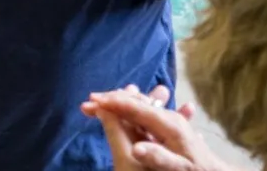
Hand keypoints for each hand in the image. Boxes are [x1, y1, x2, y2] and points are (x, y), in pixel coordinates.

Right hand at [80, 88, 224, 170]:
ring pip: (137, 106)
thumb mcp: (180, 169)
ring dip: (116, 105)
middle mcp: (168, 117)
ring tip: (97, 105)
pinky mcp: (168, 127)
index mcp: (169, 124)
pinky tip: (118, 112)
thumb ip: (159, 157)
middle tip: (86, 105)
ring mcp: (169, 120)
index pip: (134, 108)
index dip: (111, 104)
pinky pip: (143, 114)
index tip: (90, 102)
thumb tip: (136, 148)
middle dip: (109, 102)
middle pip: (133, 103)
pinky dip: (127, 112)